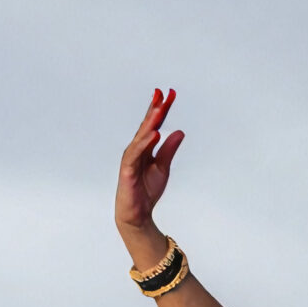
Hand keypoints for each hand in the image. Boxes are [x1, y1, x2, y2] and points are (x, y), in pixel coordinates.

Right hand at [115, 88, 181, 236]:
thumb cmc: (146, 190)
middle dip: (154, 109)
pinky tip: (155, 133)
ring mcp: (131, 158)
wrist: (137, 214)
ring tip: (160, 108)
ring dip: (150, 121)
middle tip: (162, 92)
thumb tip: (179, 132)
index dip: (162, 109)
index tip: (170, 93)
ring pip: (141, 136)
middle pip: (146, 125)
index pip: (154, 124)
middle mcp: (136, 149)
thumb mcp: (163, 167)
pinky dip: (145, 143)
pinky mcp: (128, 170)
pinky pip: (136, 153)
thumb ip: (169, 149)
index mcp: (145, 147)